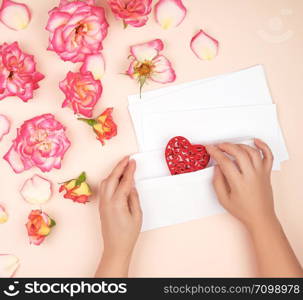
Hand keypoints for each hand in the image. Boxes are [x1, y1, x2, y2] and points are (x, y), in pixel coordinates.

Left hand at [96, 157, 141, 276]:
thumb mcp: (137, 215)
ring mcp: (102, 203)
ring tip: (123, 166)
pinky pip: (104, 188)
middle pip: (112, 178)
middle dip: (119, 166)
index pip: (124, 181)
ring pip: (106, 182)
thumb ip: (134, 198)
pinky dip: (110, 179)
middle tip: (127, 158)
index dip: (129, 170)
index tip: (133, 161)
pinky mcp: (101, 206)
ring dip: (114, 172)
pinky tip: (117, 178)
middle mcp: (107, 201)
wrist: (115, 248)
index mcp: (117, 203)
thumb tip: (131, 186)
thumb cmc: (128, 234)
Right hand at [206, 140, 302, 276]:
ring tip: (231, 146)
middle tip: (219, 146)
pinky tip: (256, 141)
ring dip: (240, 145)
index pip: (225, 161)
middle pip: (239, 153)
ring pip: (252, 152)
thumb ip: (217, 182)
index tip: (209, 148)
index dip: (215, 153)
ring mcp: (260, 173)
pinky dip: (263, 146)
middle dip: (226, 146)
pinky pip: (268, 156)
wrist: (261, 217)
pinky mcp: (267, 173)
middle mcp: (251, 175)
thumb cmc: (242, 210)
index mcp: (238, 183)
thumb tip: (217, 167)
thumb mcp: (223, 199)